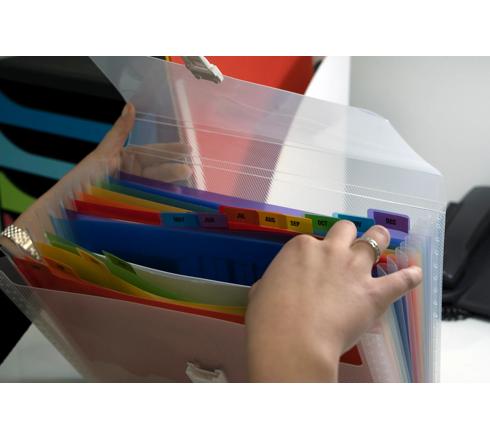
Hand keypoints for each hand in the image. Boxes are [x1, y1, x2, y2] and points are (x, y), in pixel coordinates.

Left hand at [1, 103, 191, 254]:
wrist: (68, 211)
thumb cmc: (84, 179)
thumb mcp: (104, 153)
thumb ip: (120, 132)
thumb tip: (131, 106)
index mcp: (124, 160)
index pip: (152, 153)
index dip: (170, 151)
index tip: (188, 149)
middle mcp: (131, 176)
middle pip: (158, 170)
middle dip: (174, 169)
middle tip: (190, 170)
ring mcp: (133, 194)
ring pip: (158, 187)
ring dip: (172, 185)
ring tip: (188, 184)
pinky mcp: (134, 210)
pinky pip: (153, 204)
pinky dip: (165, 202)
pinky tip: (176, 201)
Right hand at [245, 221, 422, 381]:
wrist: (292, 341)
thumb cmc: (269, 319)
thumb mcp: (260, 292)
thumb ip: (273, 282)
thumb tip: (275, 287)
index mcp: (301, 248)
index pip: (311, 241)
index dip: (314, 254)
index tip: (314, 266)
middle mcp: (330, 252)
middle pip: (346, 230)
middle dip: (349, 235)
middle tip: (350, 244)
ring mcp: (354, 269)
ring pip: (376, 240)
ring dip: (380, 240)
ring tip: (384, 240)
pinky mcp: (374, 293)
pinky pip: (400, 280)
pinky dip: (410, 277)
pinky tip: (416, 275)